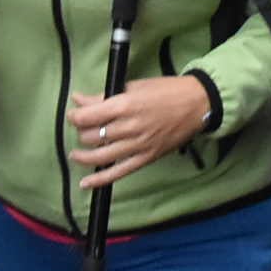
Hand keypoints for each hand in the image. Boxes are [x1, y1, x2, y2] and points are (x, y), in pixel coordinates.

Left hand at [68, 73, 211, 191]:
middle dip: (81, 132)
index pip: (88, 116)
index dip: (75, 116)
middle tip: (82, 128)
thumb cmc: (167, 91)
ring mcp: (138, 145)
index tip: (74, 115)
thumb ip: (104, 96)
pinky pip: (118, 172)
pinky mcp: (146, 158)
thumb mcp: (134, 86)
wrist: (197, 104)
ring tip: (76, 153)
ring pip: (100, 156)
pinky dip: (100, 180)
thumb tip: (79, 100)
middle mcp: (129, 127)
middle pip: (92, 136)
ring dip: (83, 156)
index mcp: (125, 105)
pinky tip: (85, 183)